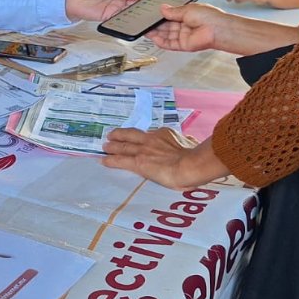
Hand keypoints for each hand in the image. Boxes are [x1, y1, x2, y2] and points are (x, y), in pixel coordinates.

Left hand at [64, 0, 151, 21]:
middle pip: (138, 2)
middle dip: (148, 4)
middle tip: (156, 6)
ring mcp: (116, 8)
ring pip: (132, 11)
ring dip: (140, 13)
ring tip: (149, 14)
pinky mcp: (110, 17)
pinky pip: (122, 20)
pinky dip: (129, 20)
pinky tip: (135, 20)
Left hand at [101, 129, 226, 186]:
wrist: (191, 165)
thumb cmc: (195, 158)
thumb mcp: (193, 144)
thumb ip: (189, 142)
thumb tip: (193, 141)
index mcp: (166, 134)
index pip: (151, 135)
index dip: (143, 136)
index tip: (139, 138)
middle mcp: (151, 139)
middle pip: (131, 135)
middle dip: (120, 135)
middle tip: (111, 135)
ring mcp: (143, 150)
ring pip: (123, 146)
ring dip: (112, 146)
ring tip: (105, 146)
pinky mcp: (138, 163)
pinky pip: (121, 161)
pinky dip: (111, 160)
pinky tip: (103, 160)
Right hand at [143, 2, 238, 52]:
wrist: (217, 29)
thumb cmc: (208, 16)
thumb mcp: (187, 9)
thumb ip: (173, 11)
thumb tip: (162, 8)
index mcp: (186, 15)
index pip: (170, 16)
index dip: (160, 15)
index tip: (151, 13)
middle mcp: (184, 26)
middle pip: (166, 26)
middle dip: (156, 24)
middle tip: (145, 22)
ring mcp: (183, 36)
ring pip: (166, 35)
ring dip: (156, 33)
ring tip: (145, 29)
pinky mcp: (183, 45)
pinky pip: (169, 44)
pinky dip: (160, 41)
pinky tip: (153, 37)